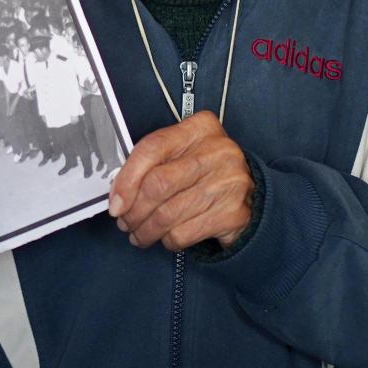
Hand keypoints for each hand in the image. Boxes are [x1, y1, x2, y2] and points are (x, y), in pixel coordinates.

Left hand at [108, 111, 255, 251]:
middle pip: (159, 184)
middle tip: (124, 222)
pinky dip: (168, 240)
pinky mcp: (234, 213)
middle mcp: (218, 151)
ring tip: (139, 235)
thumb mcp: (183, 155)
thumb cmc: (205, 174)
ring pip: (169, 213)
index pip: (153, 147)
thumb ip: (153, 164)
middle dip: (135, 210)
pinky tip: (164, 238)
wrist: (252, 196)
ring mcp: (230, 182)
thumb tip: (118, 194)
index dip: (127, 178)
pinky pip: (185, 232)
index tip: (115, 203)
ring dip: (146, 230)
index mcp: (200, 128)